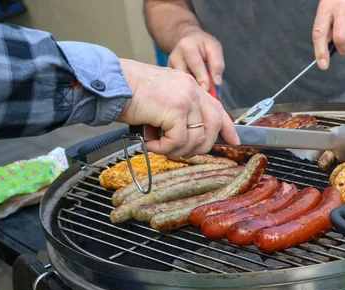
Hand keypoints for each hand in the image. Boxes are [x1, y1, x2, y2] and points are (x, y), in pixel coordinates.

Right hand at [116, 58, 238, 158]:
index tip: (233, 140)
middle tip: (183, 152)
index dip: (227, 127)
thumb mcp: (162, 98)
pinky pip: (178, 141)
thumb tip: (190, 134)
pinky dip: (164, 148)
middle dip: (201, 146)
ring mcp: (185, 98)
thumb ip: (179, 110)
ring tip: (159, 146)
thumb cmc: (129, 92)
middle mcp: (192, 89)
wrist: (111, 82)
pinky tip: (151, 142)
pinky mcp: (175, 110)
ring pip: (196, 138)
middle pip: (213, 126)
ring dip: (177, 150)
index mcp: (190, 85)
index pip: (217, 108)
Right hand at [167, 26, 223, 91]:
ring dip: (191, 91)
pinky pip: (178, 86)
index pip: (195, 64)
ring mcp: (169, 67)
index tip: (207, 89)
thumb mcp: (214, 48)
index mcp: (187, 46)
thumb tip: (216, 83)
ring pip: (180, 83)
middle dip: (196, 87)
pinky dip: (187, 91)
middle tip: (205, 97)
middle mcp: (175, 56)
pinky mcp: (169, 75)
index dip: (202, 78)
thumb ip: (217, 64)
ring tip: (200, 96)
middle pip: (185, 76)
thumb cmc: (203, 45)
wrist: (187, 40)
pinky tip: (194, 94)